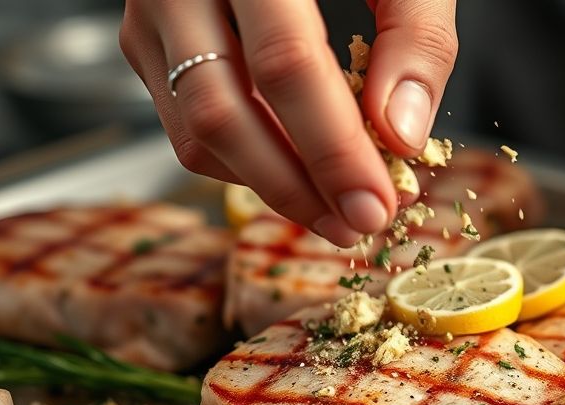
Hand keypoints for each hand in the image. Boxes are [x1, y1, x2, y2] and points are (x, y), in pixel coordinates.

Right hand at [120, 1, 457, 246]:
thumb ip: (415, 35)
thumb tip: (403, 136)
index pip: (285, 65)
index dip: (333, 149)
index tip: (377, 204)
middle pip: (223, 113)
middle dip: (296, 188)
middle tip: (356, 224)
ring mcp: (152, 15)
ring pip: (196, 132)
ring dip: (271, 187)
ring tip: (338, 209)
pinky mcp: (149, 44)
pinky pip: (188, 125)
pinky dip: (247, 162)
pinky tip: (300, 173)